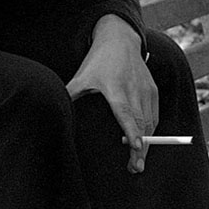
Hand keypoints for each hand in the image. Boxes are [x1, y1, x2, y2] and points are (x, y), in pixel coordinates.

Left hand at [66, 15, 157, 173]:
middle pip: (141, 125)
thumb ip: (70, 93)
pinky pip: (154, 116)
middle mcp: (134, 91)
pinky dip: (150, 130)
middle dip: (140, 149)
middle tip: (135, 168)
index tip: (136, 148)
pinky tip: (141, 140)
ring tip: (136, 160)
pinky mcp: (153, 91)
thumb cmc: (98, 60)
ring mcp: (146, 91)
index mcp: (116, 89)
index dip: (132, 132)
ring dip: (146, 143)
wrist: (120, 39)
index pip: (126, 114)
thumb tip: (54, 108)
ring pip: (150, 123)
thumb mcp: (82, 76)